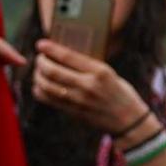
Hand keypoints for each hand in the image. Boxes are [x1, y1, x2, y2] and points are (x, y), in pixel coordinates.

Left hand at [31, 38, 150, 135]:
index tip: (41, 44)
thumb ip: (88, 66)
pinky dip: (38, 90)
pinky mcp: (72, 111)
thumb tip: (62, 54)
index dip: (51, 49)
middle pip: (52, 71)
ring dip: (37, 76)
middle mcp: (88, 85)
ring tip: (38, 71)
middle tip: (39, 58)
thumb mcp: (110, 74)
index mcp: (100, 72)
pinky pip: (47, 99)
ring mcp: (78, 100)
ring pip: (46, 85)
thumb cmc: (120, 92)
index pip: (69, 57)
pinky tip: (40, 85)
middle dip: (40, 62)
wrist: (128, 120)